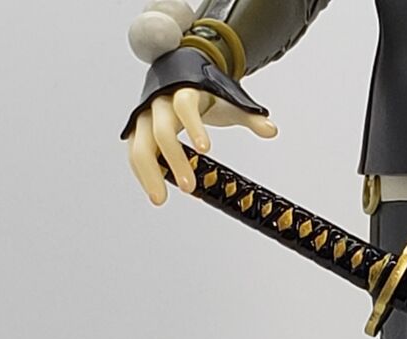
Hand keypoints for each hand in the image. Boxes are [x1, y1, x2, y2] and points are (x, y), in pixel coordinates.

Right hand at [127, 86, 277, 204]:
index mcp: (183, 91)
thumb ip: (250, 115)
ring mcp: (145, 116)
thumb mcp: (229, 99)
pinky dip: (141, 172)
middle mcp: (159, 102)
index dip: (194, 127)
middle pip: (161, 131)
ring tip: (160, 199)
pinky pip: (134, 152)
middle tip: (189, 188)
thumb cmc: (206, 90)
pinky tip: (153, 191)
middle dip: (174, 160)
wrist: (178, 72)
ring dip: (149, 173)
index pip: (186, 106)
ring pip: (140, 145)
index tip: (205, 150)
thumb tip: (272, 130)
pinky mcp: (138, 129)